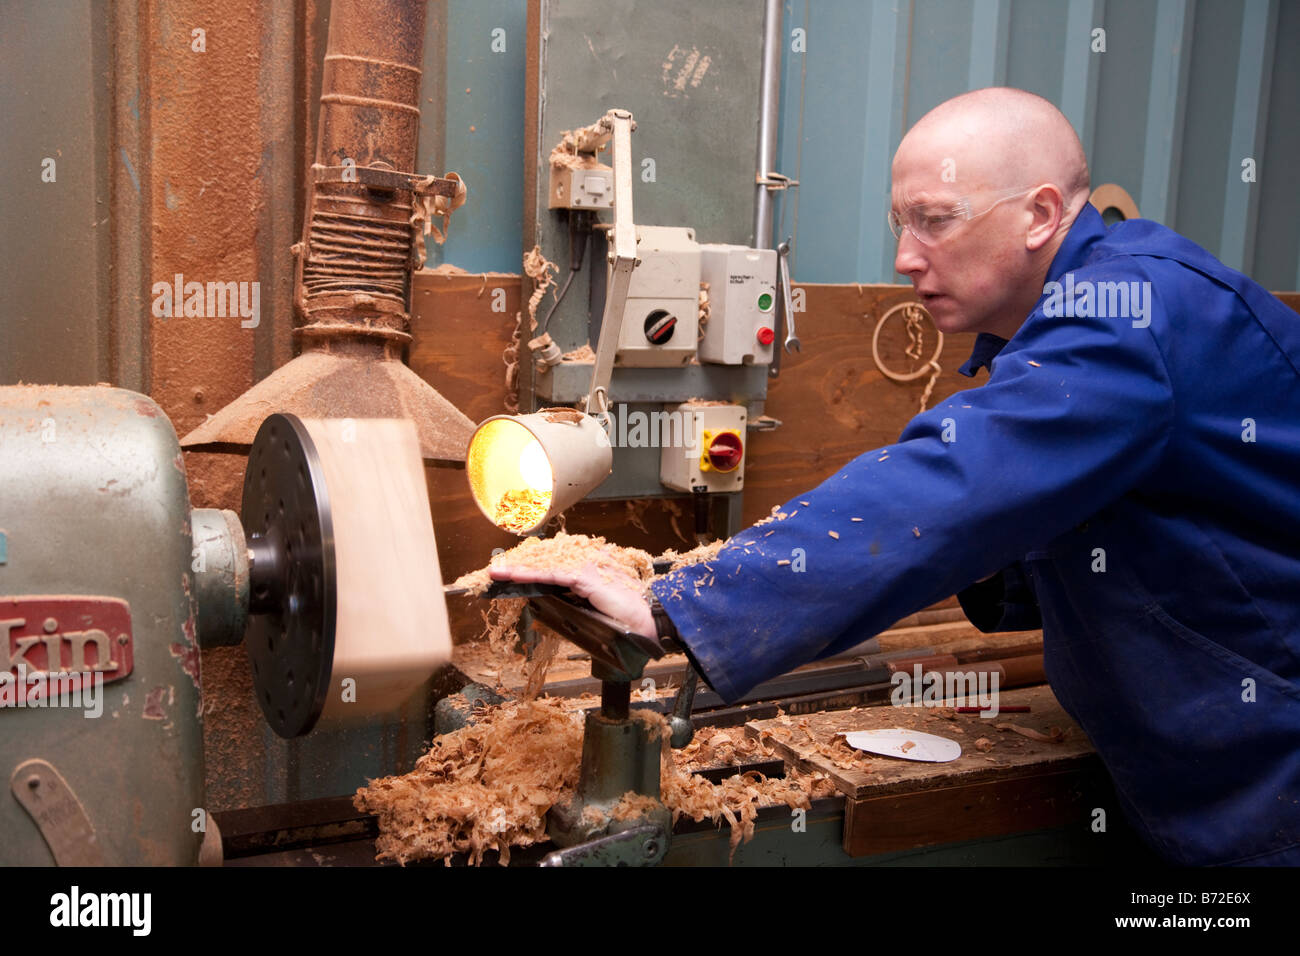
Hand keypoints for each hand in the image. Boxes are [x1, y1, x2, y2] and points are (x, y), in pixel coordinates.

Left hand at [489, 559, 655, 638]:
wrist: (645, 623)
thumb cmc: (624, 619)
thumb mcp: (593, 610)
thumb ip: (574, 602)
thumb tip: (552, 603)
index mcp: (588, 569)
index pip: (554, 564)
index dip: (531, 566)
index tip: (511, 570)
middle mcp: (586, 563)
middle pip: (546, 561)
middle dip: (520, 565)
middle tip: (497, 570)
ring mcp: (586, 568)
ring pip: (546, 566)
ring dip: (520, 570)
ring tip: (497, 572)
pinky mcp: (586, 577)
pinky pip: (554, 575)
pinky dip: (533, 575)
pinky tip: (515, 576)